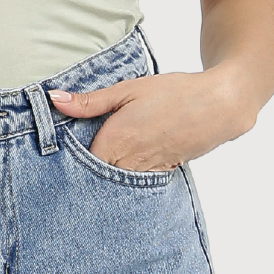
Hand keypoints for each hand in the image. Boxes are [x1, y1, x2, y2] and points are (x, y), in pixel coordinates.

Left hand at [49, 65, 251, 170]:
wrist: (219, 106)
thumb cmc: (173, 93)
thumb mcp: (127, 89)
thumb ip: (89, 101)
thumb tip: (54, 100)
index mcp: (116, 142)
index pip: (77, 163)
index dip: (66, 157)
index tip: (55, 150)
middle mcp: (129, 163)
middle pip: (94, 177)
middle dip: (82, 170)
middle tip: (69, 159)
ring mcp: (147, 173)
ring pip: (114, 183)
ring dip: (103, 175)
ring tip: (97, 160)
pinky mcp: (161, 174)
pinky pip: (134, 182)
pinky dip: (124, 176)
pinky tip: (121, 163)